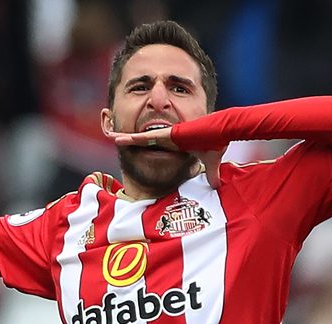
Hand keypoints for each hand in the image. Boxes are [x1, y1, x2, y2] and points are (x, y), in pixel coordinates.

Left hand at [106, 128, 226, 188]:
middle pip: (144, 139)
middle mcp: (168, 138)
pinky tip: (118, 138)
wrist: (220, 130)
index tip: (137, 149)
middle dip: (131, 139)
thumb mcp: (210, 162)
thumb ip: (211, 174)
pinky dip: (131, 138)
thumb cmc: (216, 141)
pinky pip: (144, 136)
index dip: (146, 145)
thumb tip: (217, 186)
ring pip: (140, 137)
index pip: (157, 145)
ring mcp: (165, 135)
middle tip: (117, 139)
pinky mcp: (166, 134)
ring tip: (111, 137)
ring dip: (126, 138)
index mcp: (176, 143)